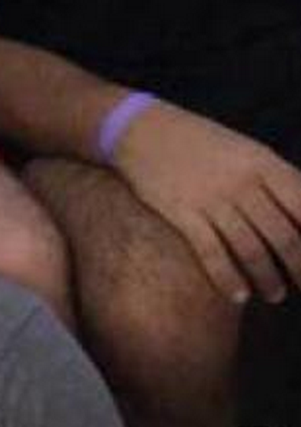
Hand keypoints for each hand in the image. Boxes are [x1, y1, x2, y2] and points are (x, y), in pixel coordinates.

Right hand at [113, 101, 300, 302]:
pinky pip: (211, 253)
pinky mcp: (182, 214)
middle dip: (299, 267)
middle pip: (282, 235)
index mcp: (264, 163)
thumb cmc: (199, 141)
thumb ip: (274, 177)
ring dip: (267, 278)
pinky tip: (238, 295)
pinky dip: (228, 278)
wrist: (142, 131)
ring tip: (276, 294)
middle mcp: (242, 183)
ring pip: (250, 249)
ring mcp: (211, 200)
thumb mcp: (245, 149)